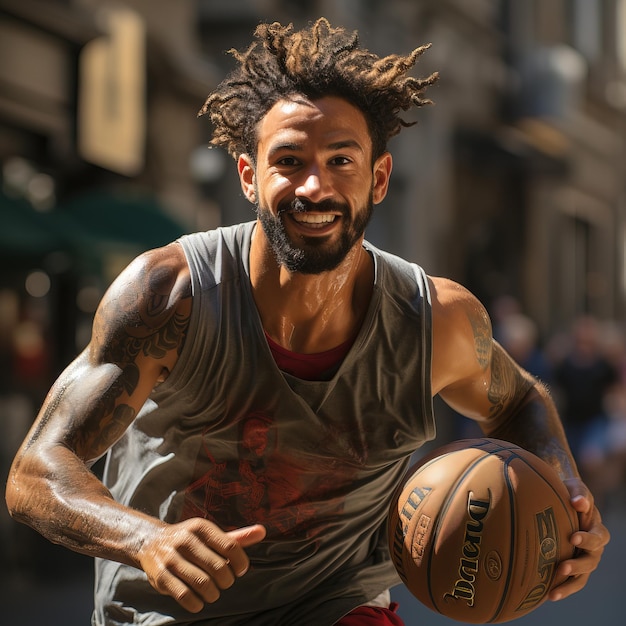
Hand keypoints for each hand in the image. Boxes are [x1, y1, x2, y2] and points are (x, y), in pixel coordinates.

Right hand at [137, 518, 265, 611]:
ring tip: (214, 592)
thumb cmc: (190, 540)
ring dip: (214, 593)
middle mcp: (186, 540)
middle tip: (226, 582)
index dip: (240, 563)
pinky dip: (197, 603)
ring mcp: (172, 558)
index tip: (240, 570)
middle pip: (218, 567)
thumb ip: (236, 537)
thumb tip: (263, 531)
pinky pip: (185, 596)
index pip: (230, 546)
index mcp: (201, 527)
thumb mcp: (211, 534)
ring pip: (202, 583)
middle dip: (227, 580)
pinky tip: (199, 601)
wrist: (151, 542)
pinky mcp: (161, 576)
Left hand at [549, 477, 609, 600]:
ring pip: (581, 577)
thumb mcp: (576, 489)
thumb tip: (578, 502)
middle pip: (591, 561)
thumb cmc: (569, 493)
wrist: (561, 500)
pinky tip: (546, 595)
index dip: (588, 539)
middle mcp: (593, 548)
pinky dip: (560, 589)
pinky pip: (569, 582)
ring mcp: (583, 559)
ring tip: (553, 592)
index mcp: (597, 529)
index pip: (598, 537)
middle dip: (577, 565)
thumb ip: (579, 494)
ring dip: (568, 585)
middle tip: (562, 566)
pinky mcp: (571, 567)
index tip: (573, 537)